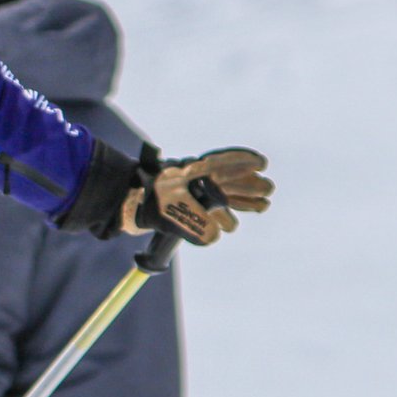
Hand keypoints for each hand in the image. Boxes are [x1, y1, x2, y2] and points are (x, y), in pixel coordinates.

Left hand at [122, 147, 271, 244]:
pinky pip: (213, 209)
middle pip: (228, 180)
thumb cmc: (147, 204)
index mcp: (191, 172)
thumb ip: (192, 224)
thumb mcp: (168, 213)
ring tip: (264, 206)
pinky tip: (231, 225)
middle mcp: (195, 180)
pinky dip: (225, 215)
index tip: (261, 162)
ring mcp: (193, 193)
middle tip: (268, 190)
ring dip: (243, 200)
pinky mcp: (188, 207)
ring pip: (224, 194)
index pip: (221, 163)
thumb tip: (215, 235)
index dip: (241, 161)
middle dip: (248, 185)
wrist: (127, 208)